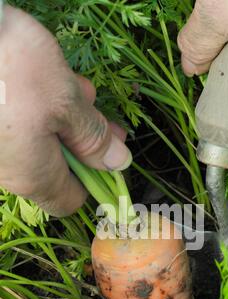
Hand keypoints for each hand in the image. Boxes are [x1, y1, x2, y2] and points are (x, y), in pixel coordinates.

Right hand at [0, 6, 130, 215]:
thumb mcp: (65, 101)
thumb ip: (93, 137)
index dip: (96, 182)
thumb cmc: (12, 69)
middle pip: (58, 168)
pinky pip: (20, 127)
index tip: (111, 156)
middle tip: (102, 116)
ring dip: (66, 119)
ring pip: (40, 143)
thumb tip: (118, 162)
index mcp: (34, 176)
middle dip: (84, 141)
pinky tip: (48, 80)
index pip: (70, 200)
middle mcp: (10, 170)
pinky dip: (40, 110)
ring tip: (76, 87)